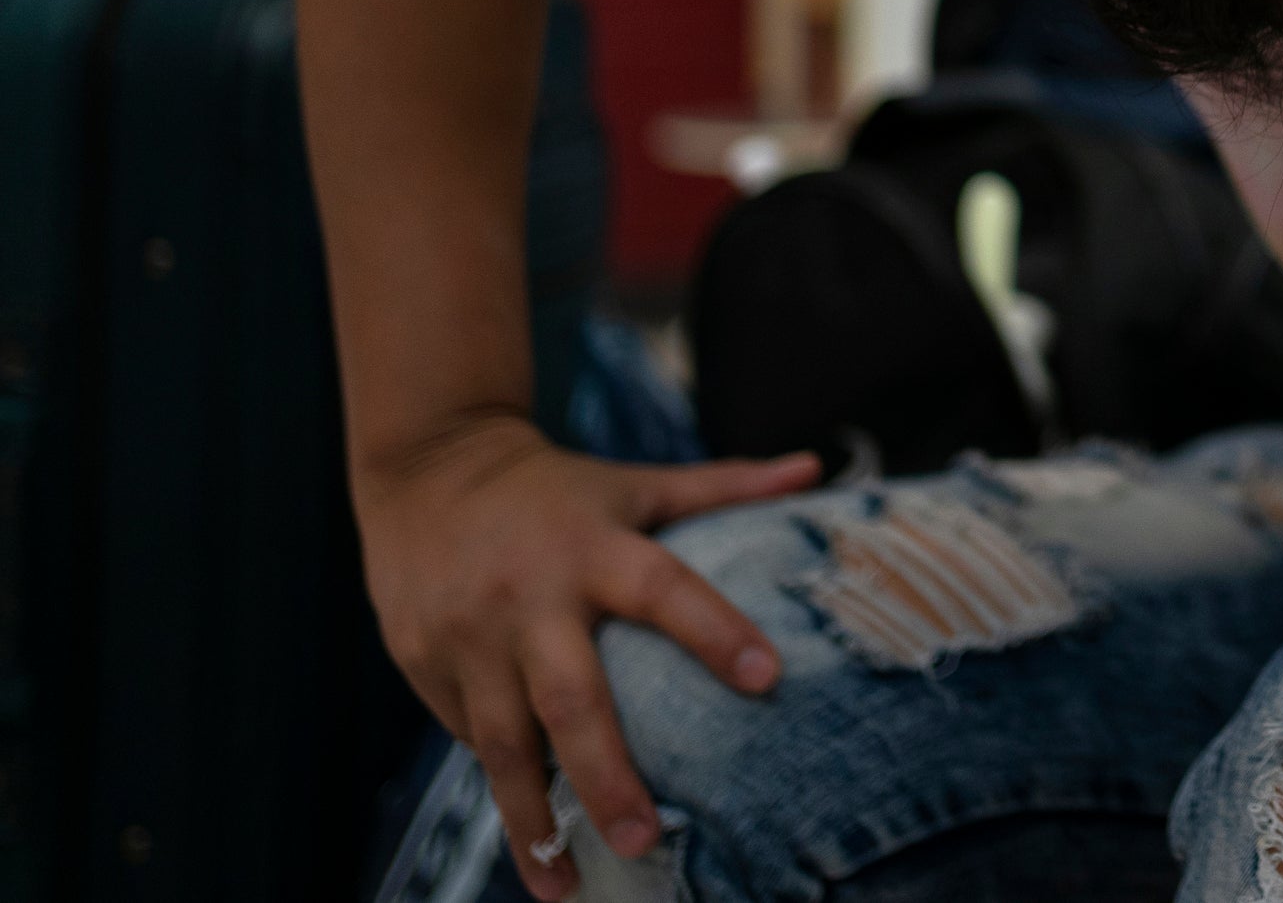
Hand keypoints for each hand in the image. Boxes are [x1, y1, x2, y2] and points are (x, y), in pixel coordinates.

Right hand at [355, 413, 818, 898]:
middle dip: (606, 777)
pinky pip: (467, 736)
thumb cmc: (557, 488)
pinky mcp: (421, 664)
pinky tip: (529, 833)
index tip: (769, 679)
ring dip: (532, 821)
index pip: (664, 589)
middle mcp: (529, 596)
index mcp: (594, 546)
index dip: (715, 630)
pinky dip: (499, 785)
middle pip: (571, 698)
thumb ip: (724, 486)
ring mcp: (468, 636)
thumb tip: (815, 468)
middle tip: (647, 841)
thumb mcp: (638, 482)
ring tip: (565, 886)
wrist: (428, 466)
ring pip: (500, 743)